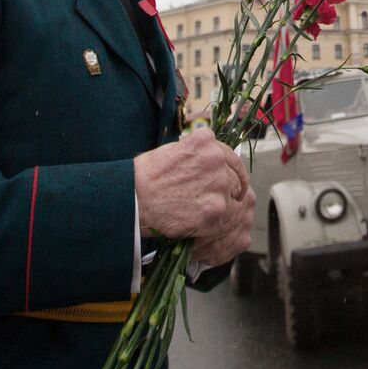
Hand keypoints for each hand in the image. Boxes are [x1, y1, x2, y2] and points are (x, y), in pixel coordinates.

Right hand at [134, 127, 255, 267]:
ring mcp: (217, 186)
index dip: (233, 172)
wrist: (132, 199)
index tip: (235, 182)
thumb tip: (216, 158)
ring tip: (191, 212)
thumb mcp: (175, 149)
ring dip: (215, 209)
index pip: (231, 157)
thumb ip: (200, 153)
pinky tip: (190, 222)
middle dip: (222, 192)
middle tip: (205, 202)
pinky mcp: (213, 211)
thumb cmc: (147, 176)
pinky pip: (220, 220)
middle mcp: (216, 160)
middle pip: (233, 180)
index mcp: (207, 143)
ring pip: (228, 201)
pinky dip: (208, 225)